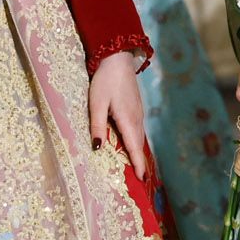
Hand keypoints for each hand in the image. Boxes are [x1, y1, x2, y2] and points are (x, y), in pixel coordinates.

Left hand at [88, 52, 150, 178]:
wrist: (118, 58)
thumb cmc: (105, 81)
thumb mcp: (96, 104)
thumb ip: (97, 126)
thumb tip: (97, 148)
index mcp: (127, 119)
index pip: (134, 147)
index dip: (138, 164)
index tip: (142, 180)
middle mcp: (136, 118)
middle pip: (139, 144)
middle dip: (141, 162)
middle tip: (142, 180)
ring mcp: (138, 112)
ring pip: (140, 136)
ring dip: (139, 152)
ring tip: (139, 167)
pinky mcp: (136, 107)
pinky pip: (138, 129)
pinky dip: (137, 141)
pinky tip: (133, 145)